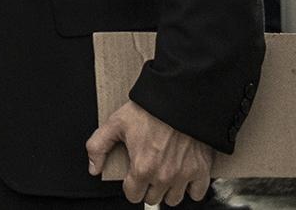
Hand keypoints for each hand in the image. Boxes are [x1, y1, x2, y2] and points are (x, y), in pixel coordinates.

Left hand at [86, 100, 212, 204]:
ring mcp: (184, 174)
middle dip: (148, 187)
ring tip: (165, 172)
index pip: (133, 196)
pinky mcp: (201, 169)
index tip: (134, 173)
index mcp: (142, 168)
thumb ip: (98, 146)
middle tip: (149, 168)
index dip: (131, 185)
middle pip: (152, 198)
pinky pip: (197, 193)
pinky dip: (191, 187)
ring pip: (173, 199)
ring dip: (168, 189)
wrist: (180, 97)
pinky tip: (184, 174)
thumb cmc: (150, 108)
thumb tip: (94, 168)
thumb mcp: (116, 122)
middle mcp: (163, 176)